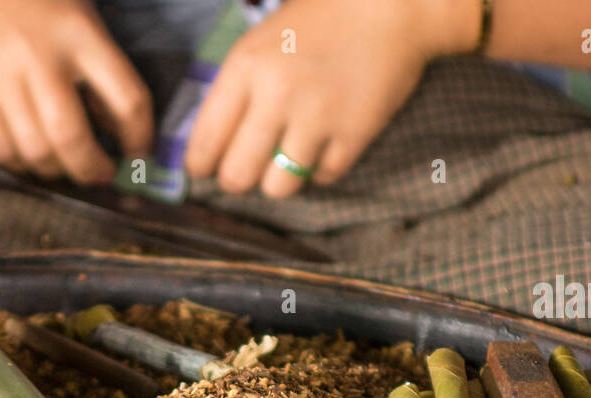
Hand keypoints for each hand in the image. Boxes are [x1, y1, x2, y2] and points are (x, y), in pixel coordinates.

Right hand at [0, 0, 152, 183]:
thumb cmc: (39, 4)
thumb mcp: (83, 23)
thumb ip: (103, 74)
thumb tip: (118, 135)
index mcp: (79, 34)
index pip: (127, 100)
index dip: (139, 138)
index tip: (137, 152)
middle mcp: (39, 58)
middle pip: (71, 139)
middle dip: (92, 169)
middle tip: (100, 174)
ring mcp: (0, 79)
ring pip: (36, 153)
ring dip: (58, 172)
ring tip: (66, 166)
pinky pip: (1, 151)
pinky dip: (21, 165)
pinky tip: (31, 158)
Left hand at [185, 0, 476, 197]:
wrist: (389, 6)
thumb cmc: (319, 22)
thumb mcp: (261, 44)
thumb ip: (235, 91)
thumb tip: (213, 144)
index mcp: (245, 68)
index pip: (205, 142)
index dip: (201, 165)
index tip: (206, 170)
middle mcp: (276, 96)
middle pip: (237, 176)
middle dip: (237, 181)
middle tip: (246, 172)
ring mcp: (317, 119)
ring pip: (278, 187)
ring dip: (280, 179)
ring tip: (288, 157)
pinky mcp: (353, 135)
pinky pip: (322, 178)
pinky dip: (320, 168)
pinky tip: (323, 144)